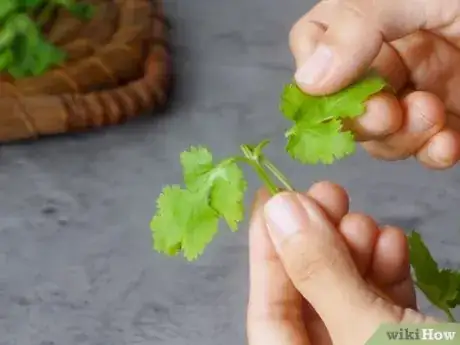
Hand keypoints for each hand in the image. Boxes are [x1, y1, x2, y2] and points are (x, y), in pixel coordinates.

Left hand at [246, 182, 437, 344]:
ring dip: (355, 253)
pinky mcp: (403, 343)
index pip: (268, 314)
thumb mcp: (370, 333)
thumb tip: (278, 210)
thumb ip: (320, 274)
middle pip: (308, 299)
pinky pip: (385, 306)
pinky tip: (394, 243)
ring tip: (365, 223)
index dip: (265, 254)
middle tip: (327, 195)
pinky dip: (388, 272)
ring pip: (348, 296)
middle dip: (316, 243)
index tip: (272, 202)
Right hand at [289, 0, 459, 168]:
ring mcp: (417, 90)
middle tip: (386, 114)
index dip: (312, 71)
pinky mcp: (450, 122)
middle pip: (341, 102)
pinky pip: (425, 151)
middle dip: (359, 118)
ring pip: (378, 134)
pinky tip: (446, 144)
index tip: (328, 87)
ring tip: (432, 117)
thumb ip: (358, 26)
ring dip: (399, 138)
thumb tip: (307, 80)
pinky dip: (432, 155)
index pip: (314, 43)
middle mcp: (389, 57)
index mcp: (373, 20)